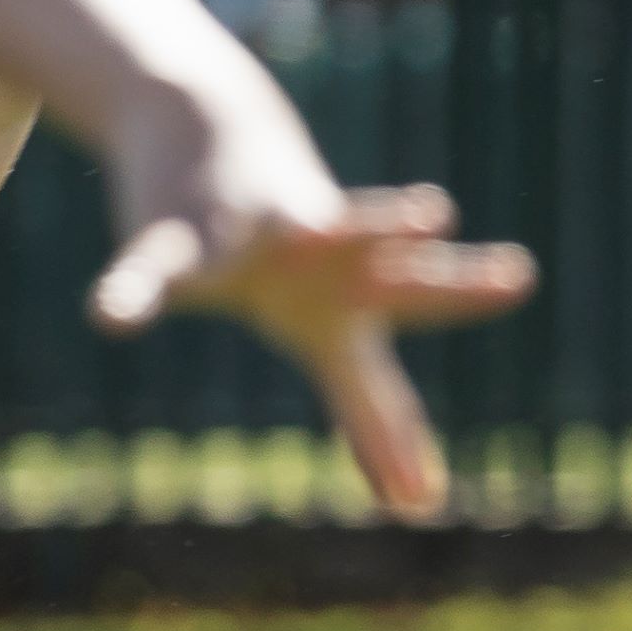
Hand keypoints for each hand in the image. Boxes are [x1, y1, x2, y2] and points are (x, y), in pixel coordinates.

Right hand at [87, 119, 536, 510]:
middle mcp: (325, 266)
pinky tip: (111, 320)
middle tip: (520, 276)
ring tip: (432, 211)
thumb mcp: (330, 329)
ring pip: (316, 228)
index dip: (395, 444)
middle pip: (399, 280)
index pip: (382, 389)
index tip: (421, 503)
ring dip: (370, 222)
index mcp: (351, 310)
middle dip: (454, 283)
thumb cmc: (290, 247)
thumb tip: (416, 504)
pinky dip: (131, 292)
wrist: (215, 126)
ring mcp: (259, 236)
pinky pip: (153, 266)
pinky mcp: (185, 226)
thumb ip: (372, 410)